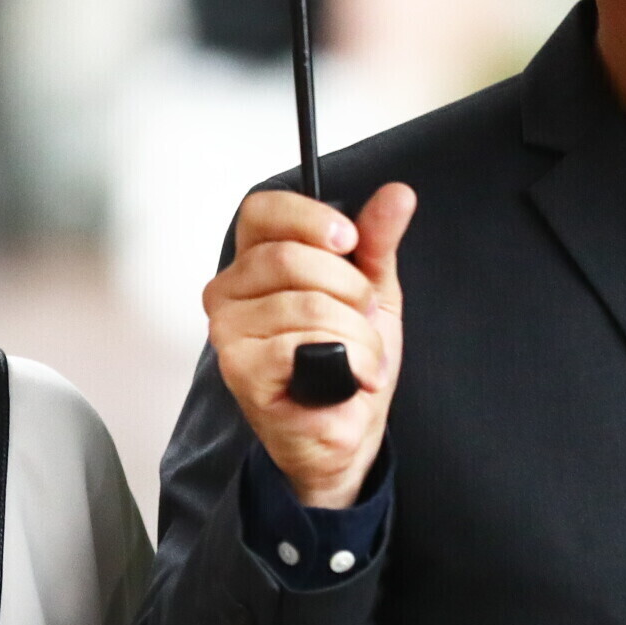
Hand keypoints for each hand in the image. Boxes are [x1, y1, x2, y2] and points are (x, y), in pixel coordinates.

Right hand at [205, 181, 415, 508]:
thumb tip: (398, 195)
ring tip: (361, 357)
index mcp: (254, 262)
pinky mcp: (239, 368)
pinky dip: (345, 361)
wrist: (348, 429)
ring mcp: (227, 331)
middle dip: (349, 289)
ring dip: (356, 334)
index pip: (262, 211)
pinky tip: (349, 377)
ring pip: (305, 305)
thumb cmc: (346, 362)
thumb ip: (376, 241)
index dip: (309, 218)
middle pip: (290, 257)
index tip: (349, 238)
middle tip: (364, 317)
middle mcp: (228, 292)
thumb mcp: (372, 289)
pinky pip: (299, 344)